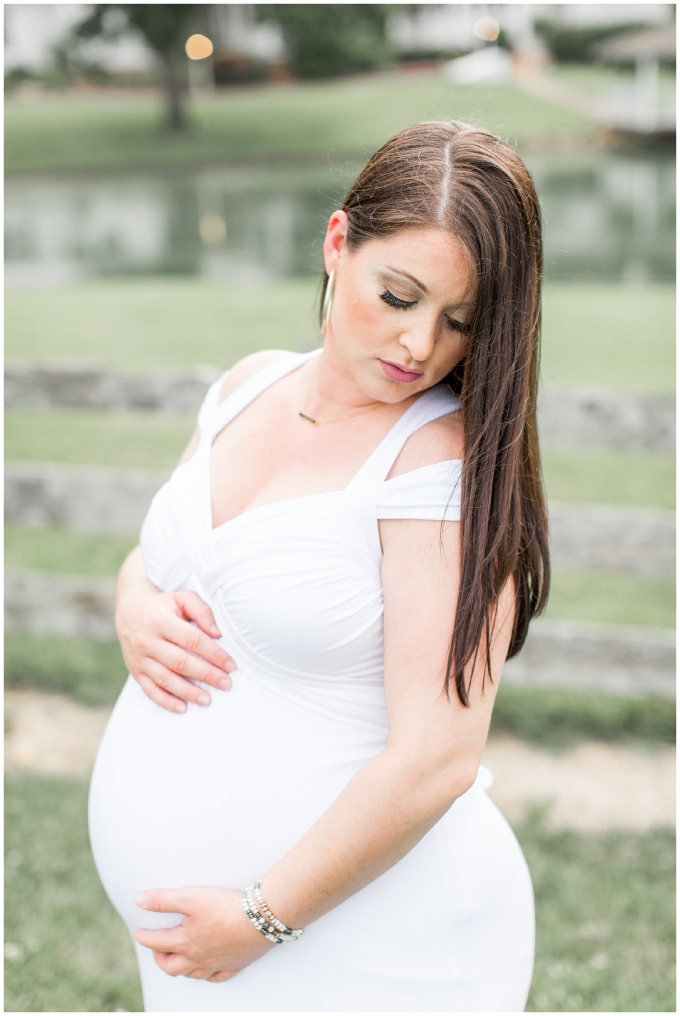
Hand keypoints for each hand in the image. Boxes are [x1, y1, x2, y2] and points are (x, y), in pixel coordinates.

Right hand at [116, 574, 234, 712]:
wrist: (129, 609)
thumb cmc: (163, 604)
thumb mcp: (182, 597)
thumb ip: (202, 611)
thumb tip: (217, 634)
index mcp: (161, 621)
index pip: (192, 640)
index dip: (214, 654)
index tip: (230, 665)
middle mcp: (148, 641)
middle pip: (181, 662)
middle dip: (206, 675)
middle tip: (226, 684)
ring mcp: (139, 658)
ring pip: (166, 679)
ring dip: (188, 692)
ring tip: (207, 700)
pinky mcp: (135, 670)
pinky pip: (150, 690)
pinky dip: (166, 701)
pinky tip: (182, 708)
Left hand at [133, 886, 273, 981]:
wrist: (259, 919)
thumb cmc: (225, 907)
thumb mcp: (190, 897)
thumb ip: (163, 900)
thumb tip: (139, 901)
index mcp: (184, 941)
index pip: (157, 942)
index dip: (145, 937)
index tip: (138, 933)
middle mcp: (197, 958)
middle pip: (171, 966)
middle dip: (160, 958)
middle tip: (157, 949)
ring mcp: (216, 963)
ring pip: (192, 974)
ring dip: (181, 968)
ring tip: (178, 958)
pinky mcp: (234, 964)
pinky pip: (216, 977)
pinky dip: (207, 975)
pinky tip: (206, 970)